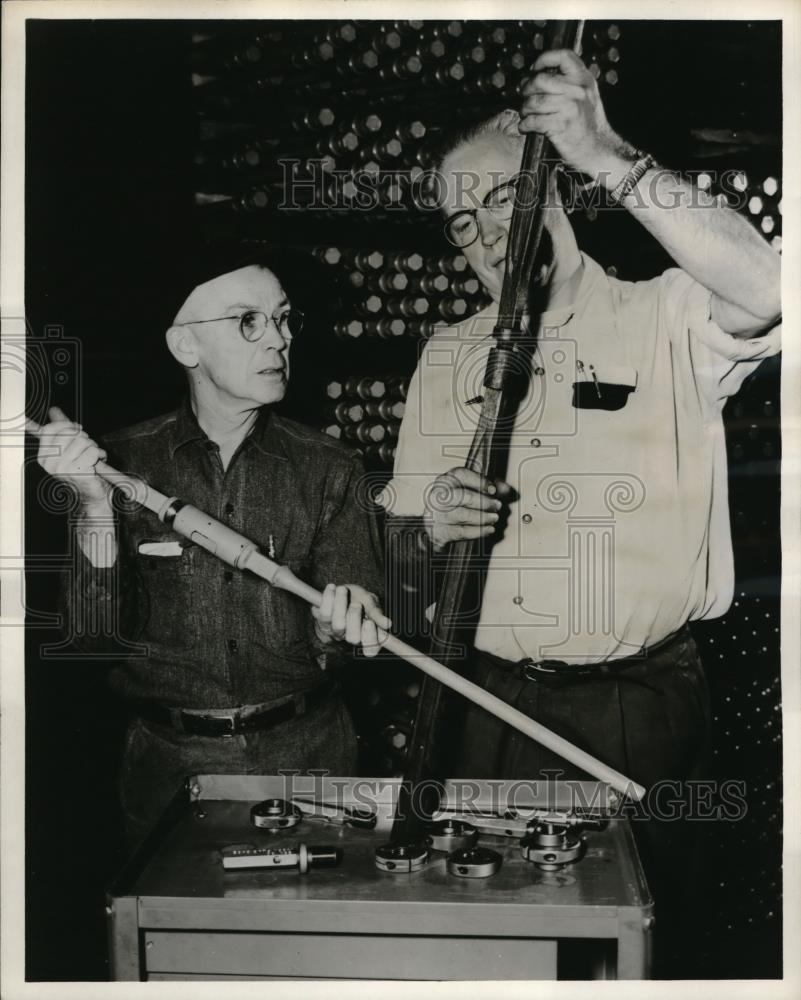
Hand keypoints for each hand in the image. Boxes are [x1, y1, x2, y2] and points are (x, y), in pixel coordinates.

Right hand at [35, 406, 111, 509]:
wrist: (92, 495)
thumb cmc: (82, 469)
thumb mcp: (70, 448)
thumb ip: (62, 429)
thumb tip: (54, 410)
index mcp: (44, 456)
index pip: (50, 429)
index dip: (66, 425)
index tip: (77, 429)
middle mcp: (49, 463)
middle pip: (70, 433)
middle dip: (84, 437)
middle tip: (88, 448)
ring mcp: (63, 468)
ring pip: (83, 441)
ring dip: (93, 447)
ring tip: (93, 458)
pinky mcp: (78, 472)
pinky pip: (93, 451)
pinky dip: (99, 455)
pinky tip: (97, 464)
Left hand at [312, 584, 391, 657]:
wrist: (340, 590)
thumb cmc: (358, 598)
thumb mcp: (370, 601)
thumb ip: (376, 612)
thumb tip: (387, 624)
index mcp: (366, 634)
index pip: (371, 650)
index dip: (370, 638)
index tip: (369, 622)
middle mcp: (351, 636)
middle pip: (353, 638)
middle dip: (355, 617)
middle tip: (356, 604)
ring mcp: (336, 630)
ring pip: (339, 624)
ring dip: (341, 604)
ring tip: (343, 590)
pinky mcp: (323, 621)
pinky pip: (324, 613)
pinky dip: (328, 598)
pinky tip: (332, 589)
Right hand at [424, 467, 512, 551]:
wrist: (439, 527)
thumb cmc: (456, 506)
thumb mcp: (474, 492)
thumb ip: (491, 489)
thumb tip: (505, 489)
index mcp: (446, 481)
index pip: (461, 475)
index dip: (479, 481)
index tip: (493, 489)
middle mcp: (438, 495)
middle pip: (461, 495)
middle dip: (483, 502)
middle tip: (497, 505)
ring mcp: (436, 513)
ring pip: (462, 515)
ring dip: (482, 517)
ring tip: (494, 518)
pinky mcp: (438, 531)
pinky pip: (460, 531)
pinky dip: (478, 531)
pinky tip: (488, 529)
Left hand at [520, 49, 632, 184]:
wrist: (599, 148)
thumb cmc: (589, 124)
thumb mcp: (587, 95)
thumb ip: (570, 82)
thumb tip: (538, 76)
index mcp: (584, 79)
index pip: (564, 56)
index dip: (545, 59)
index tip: (535, 69)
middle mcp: (577, 90)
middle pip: (541, 80)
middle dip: (527, 89)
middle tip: (525, 96)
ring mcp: (570, 107)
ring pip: (534, 101)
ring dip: (524, 108)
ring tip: (525, 113)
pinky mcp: (561, 126)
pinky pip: (534, 120)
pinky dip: (525, 124)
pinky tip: (526, 126)